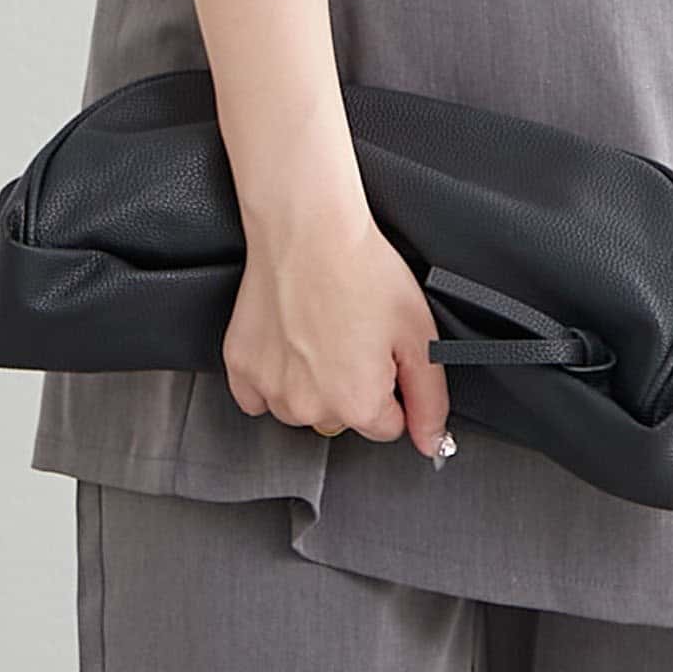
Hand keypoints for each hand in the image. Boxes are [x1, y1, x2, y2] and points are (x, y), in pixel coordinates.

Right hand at [221, 206, 450, 459]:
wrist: (309, 230)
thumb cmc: (363, 270)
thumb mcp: (420, 334)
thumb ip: (430, 399)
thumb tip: (432, 442)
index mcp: (357, 404)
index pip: (387, 426)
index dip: (392, 387)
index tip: (383, 353)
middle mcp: (310, 407)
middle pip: (343, 418)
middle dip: (352, 386)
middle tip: (354, 333)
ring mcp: (270, 389)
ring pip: (301, 406)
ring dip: (312, 382)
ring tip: (322, 329)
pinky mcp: (241, 367)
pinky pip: (258, 394)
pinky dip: (274, 373)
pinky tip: (289, 338)